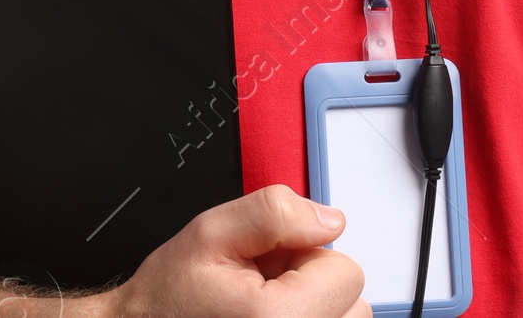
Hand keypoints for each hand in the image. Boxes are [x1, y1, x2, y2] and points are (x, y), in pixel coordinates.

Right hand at [110, 183, 369, 317]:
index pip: (346, 272)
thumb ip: (275, 214)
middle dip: (314, 287)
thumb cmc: (169, 299)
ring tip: (262, 312)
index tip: (268, 265)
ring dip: (312, 311)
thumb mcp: (211, 233)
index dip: (306, 255)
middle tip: (262, 290)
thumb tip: (330, 221)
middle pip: (353, 306)